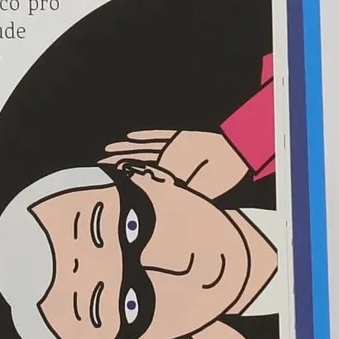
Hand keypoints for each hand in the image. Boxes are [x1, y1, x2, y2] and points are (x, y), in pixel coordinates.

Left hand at [101, 128, 250, 199]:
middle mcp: (167, 164)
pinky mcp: (181, 138)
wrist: (238, 156)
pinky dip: (145, 136)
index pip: (143, 177)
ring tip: (108, 148)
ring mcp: (173, 150)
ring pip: (144, 148)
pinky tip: (130, 136)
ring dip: (126, 148)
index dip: (126, 176)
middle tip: (99, 163)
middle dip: (118, 161)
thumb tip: (154, 202)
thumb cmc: (219, 178)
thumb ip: (174, 193)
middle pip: (138, 161)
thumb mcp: (194, 190)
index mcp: (169, 177)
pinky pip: (159, 136)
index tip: (109, 179)